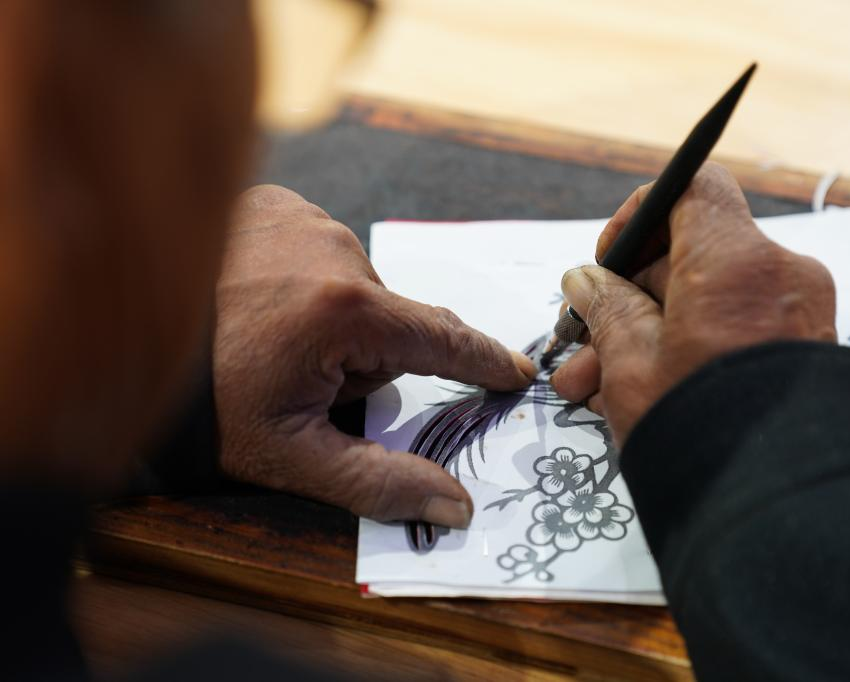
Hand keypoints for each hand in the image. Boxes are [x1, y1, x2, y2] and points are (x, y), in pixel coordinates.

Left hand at [214, 185, 534, 526]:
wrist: (113, 338)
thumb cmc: (201, 404)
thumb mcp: (291, 455)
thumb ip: (379, 481)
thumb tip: (455, 506)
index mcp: (347, 311)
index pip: (442, 339)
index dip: (484, 360)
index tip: (516, 372)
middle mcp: (333, 248)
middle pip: (389, 320)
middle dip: (362, 356)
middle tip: (298, 380)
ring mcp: (300, 216)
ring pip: (354, 284)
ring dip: (331, 317)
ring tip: (268, 339)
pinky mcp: (271, 201)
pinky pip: (317, 249)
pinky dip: (301, 278)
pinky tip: (256, 299)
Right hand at [550, 163, 836, 444]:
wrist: (787, 508)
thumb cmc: (702, 428)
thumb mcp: (631, 364)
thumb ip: (606, 309)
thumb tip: (587, 280)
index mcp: (735, 260)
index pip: (690, 189)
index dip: (639, 215)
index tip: (608, 262)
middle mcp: (779, 275)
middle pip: (692, 257)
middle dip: (628, 298)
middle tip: (584, 343)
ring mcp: (800, 316)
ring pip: (709, 303)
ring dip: (650, 334)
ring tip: (594, 386)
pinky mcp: (807, 353)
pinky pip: (738, 332)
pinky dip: (692, 350)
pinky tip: (643, 395)